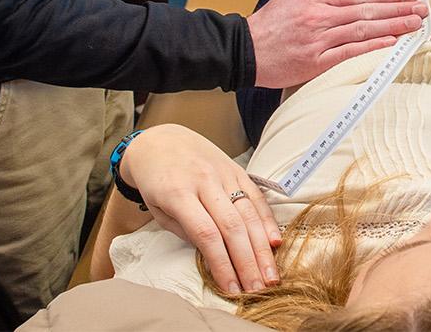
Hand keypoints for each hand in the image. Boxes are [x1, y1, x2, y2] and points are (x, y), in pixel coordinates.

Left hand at [118, 124, 282, 294]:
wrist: (160, 140)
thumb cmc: (155, 180)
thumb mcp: (159, 208)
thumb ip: (186, 231)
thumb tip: (214, 256)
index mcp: (179, 193)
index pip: (207, 235)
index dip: (222, 264)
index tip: (231, 289)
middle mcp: (205, 181)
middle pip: (233, 227)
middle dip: (248, 262)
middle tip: (258, 290)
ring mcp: (224, 173)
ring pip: (249, 213)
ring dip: (262, 248)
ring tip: (270, 275)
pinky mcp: (237, 169)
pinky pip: (256, 196)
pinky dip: (267, 220)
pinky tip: (274, 242)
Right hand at [248, 0, 428, 87]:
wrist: (244, 48)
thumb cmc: (270, 21)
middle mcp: (321, 16)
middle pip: (367, 11)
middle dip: (398, 9)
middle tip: (423, 8)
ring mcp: (319, 39)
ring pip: (362, 30)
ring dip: (392, 26)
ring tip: (415, 24)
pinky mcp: (315, 61)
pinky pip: (348, 52)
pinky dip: (370, 47)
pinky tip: (390, 42)